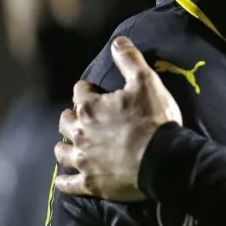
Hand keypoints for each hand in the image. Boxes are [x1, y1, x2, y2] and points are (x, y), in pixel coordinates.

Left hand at [54, 36, 182, 200]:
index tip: (95, 92)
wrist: (163, 158)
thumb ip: (129, 60)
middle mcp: (79, 133)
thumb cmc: (154, 119)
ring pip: (62, 152)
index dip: (88, 91)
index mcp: (90, 107)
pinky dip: (65, 181)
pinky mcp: (90, 183)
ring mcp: (83, 160)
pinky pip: (68, 184)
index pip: (80, 92)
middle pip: (65, 121)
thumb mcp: (146, 82)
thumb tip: (117, 41)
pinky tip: (65, 180)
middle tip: (83, 119)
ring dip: (65, 147)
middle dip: (72, 118)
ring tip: (72, 146)